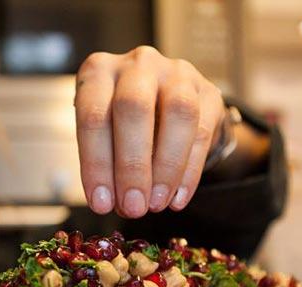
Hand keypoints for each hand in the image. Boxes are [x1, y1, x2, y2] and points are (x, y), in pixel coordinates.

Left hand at [74, 46, 225, 216]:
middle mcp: (137, 64)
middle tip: (133, 207)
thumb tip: (113, 203)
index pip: (93, 116)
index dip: (96, 164)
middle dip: (132, 166)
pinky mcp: (208, 92)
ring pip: (177, 113)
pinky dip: (189, 172)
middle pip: (134, 108)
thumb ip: (105, 165)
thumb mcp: (102, 135)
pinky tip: (177, 198)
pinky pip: (202, 132)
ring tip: (156, 204)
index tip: (102, 203)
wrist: (163, 103)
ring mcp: (176, 73)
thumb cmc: (120, 123)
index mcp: (99, 71)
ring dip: (166, 167)